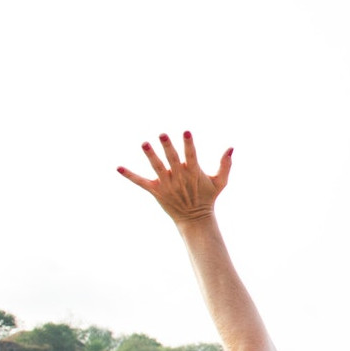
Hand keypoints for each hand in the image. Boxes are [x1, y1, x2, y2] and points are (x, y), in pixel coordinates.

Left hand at [117, 131, 232, 224]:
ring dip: (150, 156)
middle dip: (167, 147)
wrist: (195, 218)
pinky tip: (118, 168)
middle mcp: (179, 177)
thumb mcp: (220, 182)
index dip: (188, 144)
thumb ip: (225, 165)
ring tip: (144, 144)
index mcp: (194, 172)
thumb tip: (231, 148)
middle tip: (162, 135)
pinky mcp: (156, 191)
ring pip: (156, 167)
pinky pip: (141, 182)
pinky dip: (130, 176)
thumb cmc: (208, 198)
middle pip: (172, 159)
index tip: (186, 132)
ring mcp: (167, 184)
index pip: (191, 155)